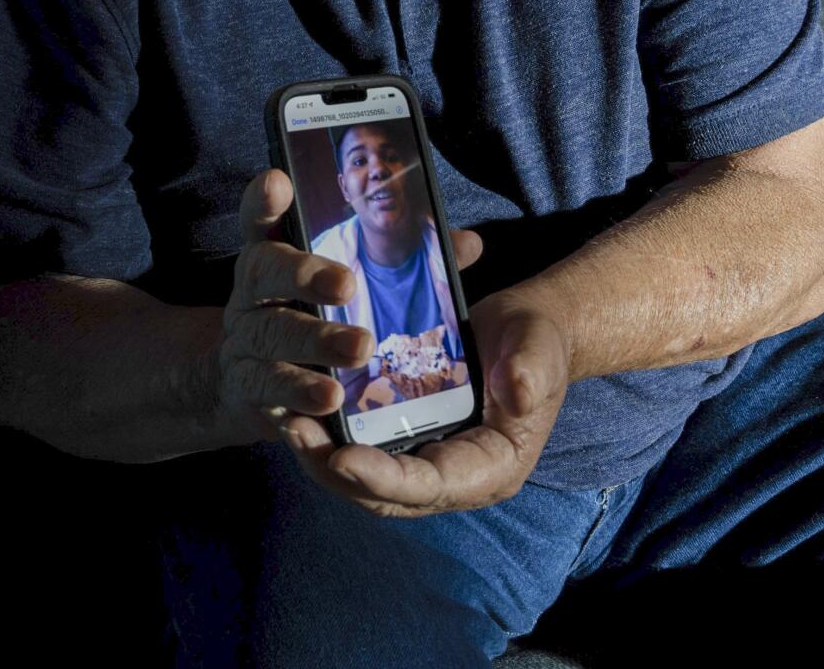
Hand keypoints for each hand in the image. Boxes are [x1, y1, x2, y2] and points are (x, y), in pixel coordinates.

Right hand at [214, 168, 481, 445]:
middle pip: (264, 274)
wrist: (246, 383)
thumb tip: (467, 244)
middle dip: (304, 275)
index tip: (279, 182)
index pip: (263, 219)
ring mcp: (243, 343)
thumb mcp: (347, 279)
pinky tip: (326, 410)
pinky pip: (269, 397)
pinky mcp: (248, 392)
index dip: (265, 201)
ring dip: (313, 346)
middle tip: (348, 285)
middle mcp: (250, 293)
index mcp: (275, 254)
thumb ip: (406, 256)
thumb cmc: (312, 314)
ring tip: (357, 354)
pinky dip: (297, 403)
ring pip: (270, 338)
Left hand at [280, 289, 570, 518]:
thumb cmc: (540, 339)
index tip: (341, 459)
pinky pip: (364, 445)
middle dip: (335, 471)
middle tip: (293, 433)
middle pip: (385, 493)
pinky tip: (298, 404)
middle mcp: (454, 477)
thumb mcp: (540, 348)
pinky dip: (331, 433)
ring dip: (322, 455)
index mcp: (490, 469)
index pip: (429, 487)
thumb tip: (518, 392)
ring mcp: (429, 459)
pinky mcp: (410, 436)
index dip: (383, 479)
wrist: (532, 329)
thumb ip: (531, 370)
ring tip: (283, 419)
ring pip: (366, 476)